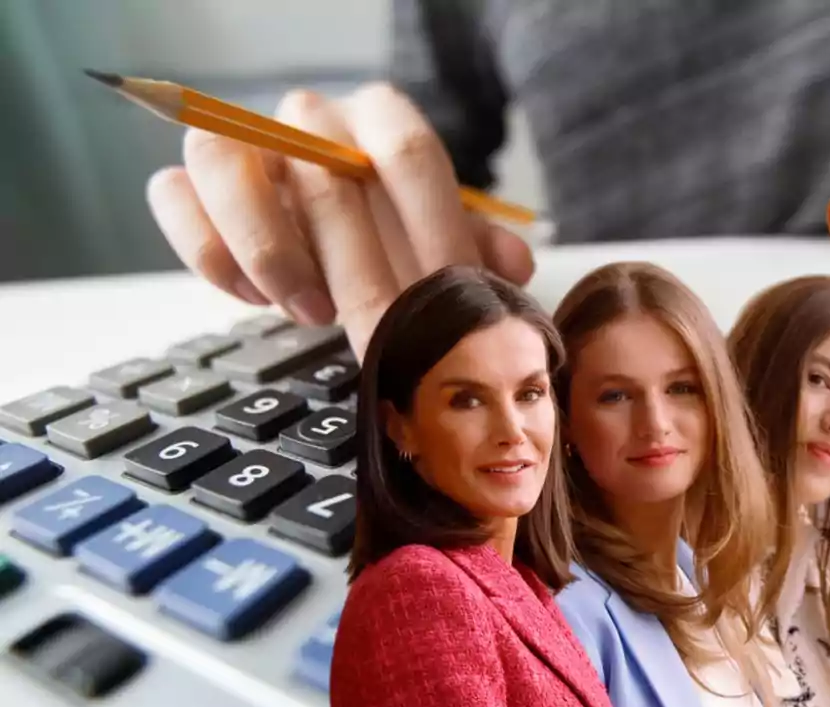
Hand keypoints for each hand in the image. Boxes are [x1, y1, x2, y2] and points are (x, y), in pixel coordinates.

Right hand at [146, 82, 534, 357]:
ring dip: (265, 245)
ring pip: (219, 158)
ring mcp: (245, 144)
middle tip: (372, 321)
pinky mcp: (190, 183)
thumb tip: (511, 267)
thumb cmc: (394, 232)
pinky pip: (171, 196)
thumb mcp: (441, 238)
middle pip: (315, 160)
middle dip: (351, 256)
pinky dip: (208, 253)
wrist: (335, 228)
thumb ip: (476, 245)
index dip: (433, 226)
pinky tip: (253, 299)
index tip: (447, 291)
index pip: (409, 152)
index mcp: (380, 117)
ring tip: (307, 310)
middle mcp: (307, 118)